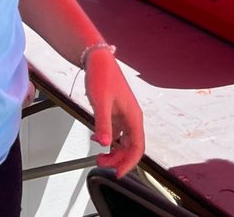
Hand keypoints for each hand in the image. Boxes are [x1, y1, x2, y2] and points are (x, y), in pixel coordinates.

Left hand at [84, 48, 144, 176]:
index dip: (129, 163)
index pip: (137, 147)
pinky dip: (106, 139)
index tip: (117, 173)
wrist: (97, 60)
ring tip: (98, 155)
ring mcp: (123, 116)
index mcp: (134, 116)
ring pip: (122, 141)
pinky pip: (115, 132)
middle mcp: (131, 118)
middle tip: (100, 163)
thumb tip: (104, 144)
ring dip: (112, 151)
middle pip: (130, 147)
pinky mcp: (115, 113)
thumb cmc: (102, 76)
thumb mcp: (101, 102)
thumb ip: (103, 123)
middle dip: (117, 159)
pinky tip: (96, 137)